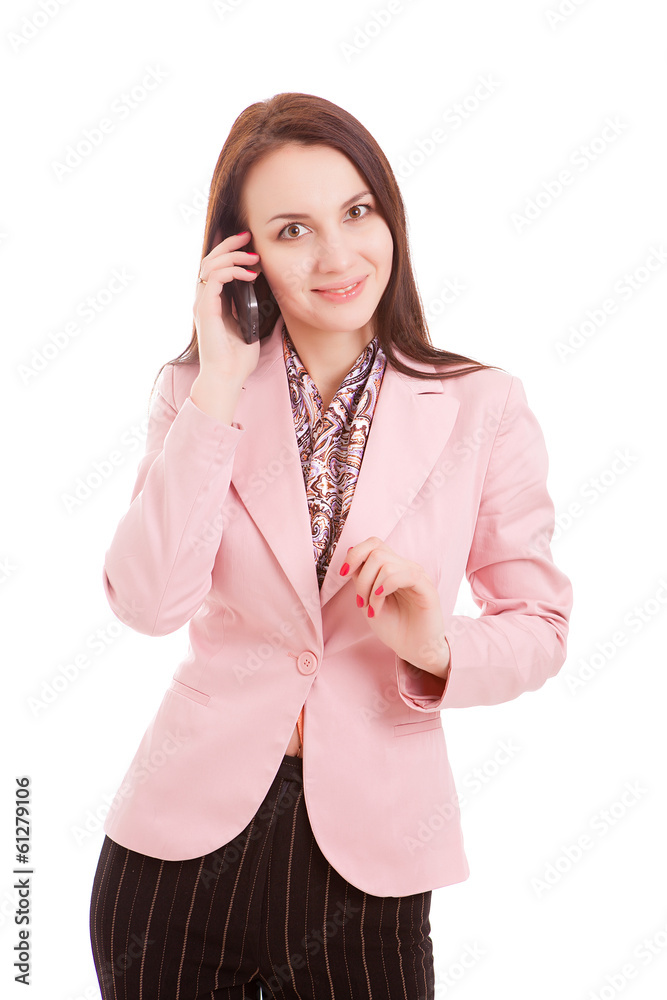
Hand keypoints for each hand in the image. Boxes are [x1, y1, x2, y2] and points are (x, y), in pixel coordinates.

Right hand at [193, 229, 261, 383]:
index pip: (215, 268)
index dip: (229, 252)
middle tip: (248, 237)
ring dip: (233, 256)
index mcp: (212, 303)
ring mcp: (203, 303)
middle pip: (210, 260)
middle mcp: (204, 300)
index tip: (248, 244)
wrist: (227, 377)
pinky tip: (249, 275)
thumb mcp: (247, 327)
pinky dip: (232, 271)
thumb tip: (257, 294)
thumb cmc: (237, 359)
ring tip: (253, 256)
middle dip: (229, 245)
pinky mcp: (205, 308)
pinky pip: (215, 278)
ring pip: (210, 264)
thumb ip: (246, 309)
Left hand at [340, 537, 450, 677]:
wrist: (413, 650)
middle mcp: (405, 567)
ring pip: (386, 564)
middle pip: (376, 552)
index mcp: (392, 568)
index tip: (343, 573)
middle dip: (361, 578)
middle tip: (361, 602)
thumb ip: (360, 577)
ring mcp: (417, 575)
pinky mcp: (427, 588)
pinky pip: (405, 575)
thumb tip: (351, 550)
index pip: (374, 543)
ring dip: (371, 588)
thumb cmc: (393, 627)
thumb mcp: (367, 600)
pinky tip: (379, 603)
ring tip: (372, 609)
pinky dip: (385, 587)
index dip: (355, 554)